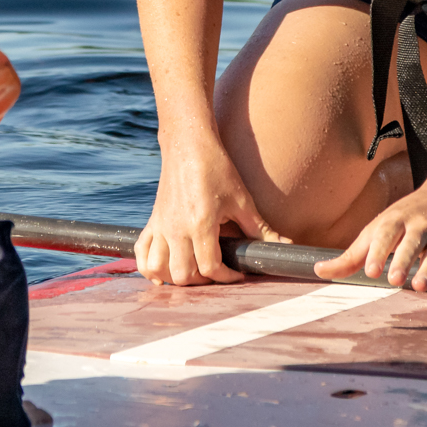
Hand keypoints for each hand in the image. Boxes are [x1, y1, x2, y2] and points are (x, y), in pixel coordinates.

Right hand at [136, 136, 267, 285]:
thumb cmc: (216, 168)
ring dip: (173, 278)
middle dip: (202, 282)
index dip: (227, 277)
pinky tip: (163, 269)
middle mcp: (176, 228)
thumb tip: (285, 245)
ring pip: (157, 268)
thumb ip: (260, 229)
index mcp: (200, 223)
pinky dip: (149, 266)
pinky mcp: (153, 221)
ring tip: (191, 270)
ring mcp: (161, 225)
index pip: (209, 267)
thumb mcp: (242, 199)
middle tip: (217, 272)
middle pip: (182, 275)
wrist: (188, 144)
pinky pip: (141, 252)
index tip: (238, 273)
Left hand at [313, 185, 426, 302]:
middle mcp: (420, 226)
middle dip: (404, 259)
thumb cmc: (406, 217)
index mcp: (396, 220)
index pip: (386, 233)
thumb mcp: (378, 228)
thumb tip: (319, 271)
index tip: (370, 270)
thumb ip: (352, 255)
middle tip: (394, 279)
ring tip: (419, 286)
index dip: (378, 250)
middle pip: (412, 242)